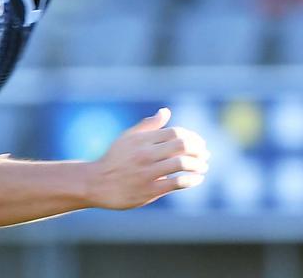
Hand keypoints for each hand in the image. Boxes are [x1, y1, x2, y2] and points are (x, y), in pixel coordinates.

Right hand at [86, 109, 209, 209]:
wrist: (96, 184)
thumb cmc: (114, 159)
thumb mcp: (128, 138)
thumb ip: (149, 125)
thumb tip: (166, 111)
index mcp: (143, 140)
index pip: (176, 133)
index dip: (192, 137)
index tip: (200, 143)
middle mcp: (146, 154)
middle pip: (182, 146)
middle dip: (199, 149)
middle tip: (206, 154)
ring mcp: (148, 173)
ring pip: (182, 164)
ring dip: (198, 164)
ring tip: (204, 166)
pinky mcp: (149, 190)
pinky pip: (177, 183)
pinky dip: (192, 180)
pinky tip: (197, 179)